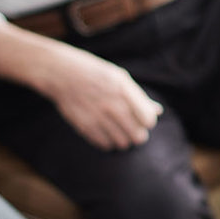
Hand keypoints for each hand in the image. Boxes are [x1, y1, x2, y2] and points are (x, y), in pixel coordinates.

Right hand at [42, 49, 162, 151]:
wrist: (61, 73)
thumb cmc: (95, 73)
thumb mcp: (120, 78)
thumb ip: (139, 96)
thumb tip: (158, 111)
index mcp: (124, 89)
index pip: (148, 119)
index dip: (148, 122)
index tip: (143, 119)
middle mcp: (112, 104)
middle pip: (137, 135)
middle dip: (138, 134)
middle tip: (134, 129)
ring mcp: (97, 116)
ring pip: (122, 143)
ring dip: (124, 139)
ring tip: (120, 131)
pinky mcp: (83, 125)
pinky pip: (104, 144)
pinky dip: (108, 142)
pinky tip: (106, 132)